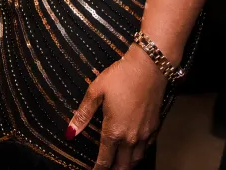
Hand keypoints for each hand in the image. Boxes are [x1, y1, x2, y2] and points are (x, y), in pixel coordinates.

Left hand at [68, 47, 166, 169]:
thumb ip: (83, 114)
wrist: (150, 67)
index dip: (97, 169)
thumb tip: (69, 132)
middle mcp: (131, 137)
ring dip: (127, 165)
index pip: (105, 160)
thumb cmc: (121, 76)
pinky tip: (135, 150)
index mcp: (114, 131)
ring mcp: (145, 134)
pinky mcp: (155, 127)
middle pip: (123, 165)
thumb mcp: (96, 91)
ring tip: (119, 164)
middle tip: (104, 169)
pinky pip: (147, 148)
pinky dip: (139, 153)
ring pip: (137, 159)